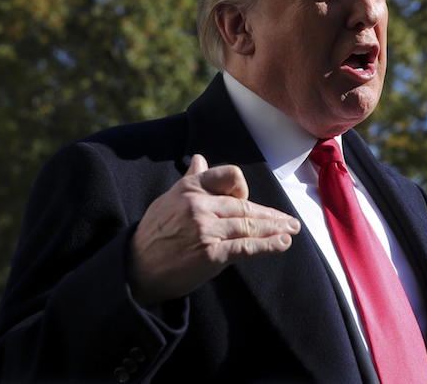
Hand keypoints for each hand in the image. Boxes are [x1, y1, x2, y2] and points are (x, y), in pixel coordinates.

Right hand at [128, 154, 301, 304]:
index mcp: (190, 187)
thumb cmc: (154, 233)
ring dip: (275, 229)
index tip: (249, 200)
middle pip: (245, 205)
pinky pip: (247, 247)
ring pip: (249, 225)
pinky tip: (283, 244)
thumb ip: (191, 180)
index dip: (243, 188)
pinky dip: (268, 245)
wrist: (135, 268)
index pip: (230, 176)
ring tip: (291, 231)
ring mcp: (205, 228)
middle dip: (270, 215)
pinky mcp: (211, 253)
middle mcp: (199, 204)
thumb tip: (201, 158)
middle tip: (290, 221)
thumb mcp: (169, 199)